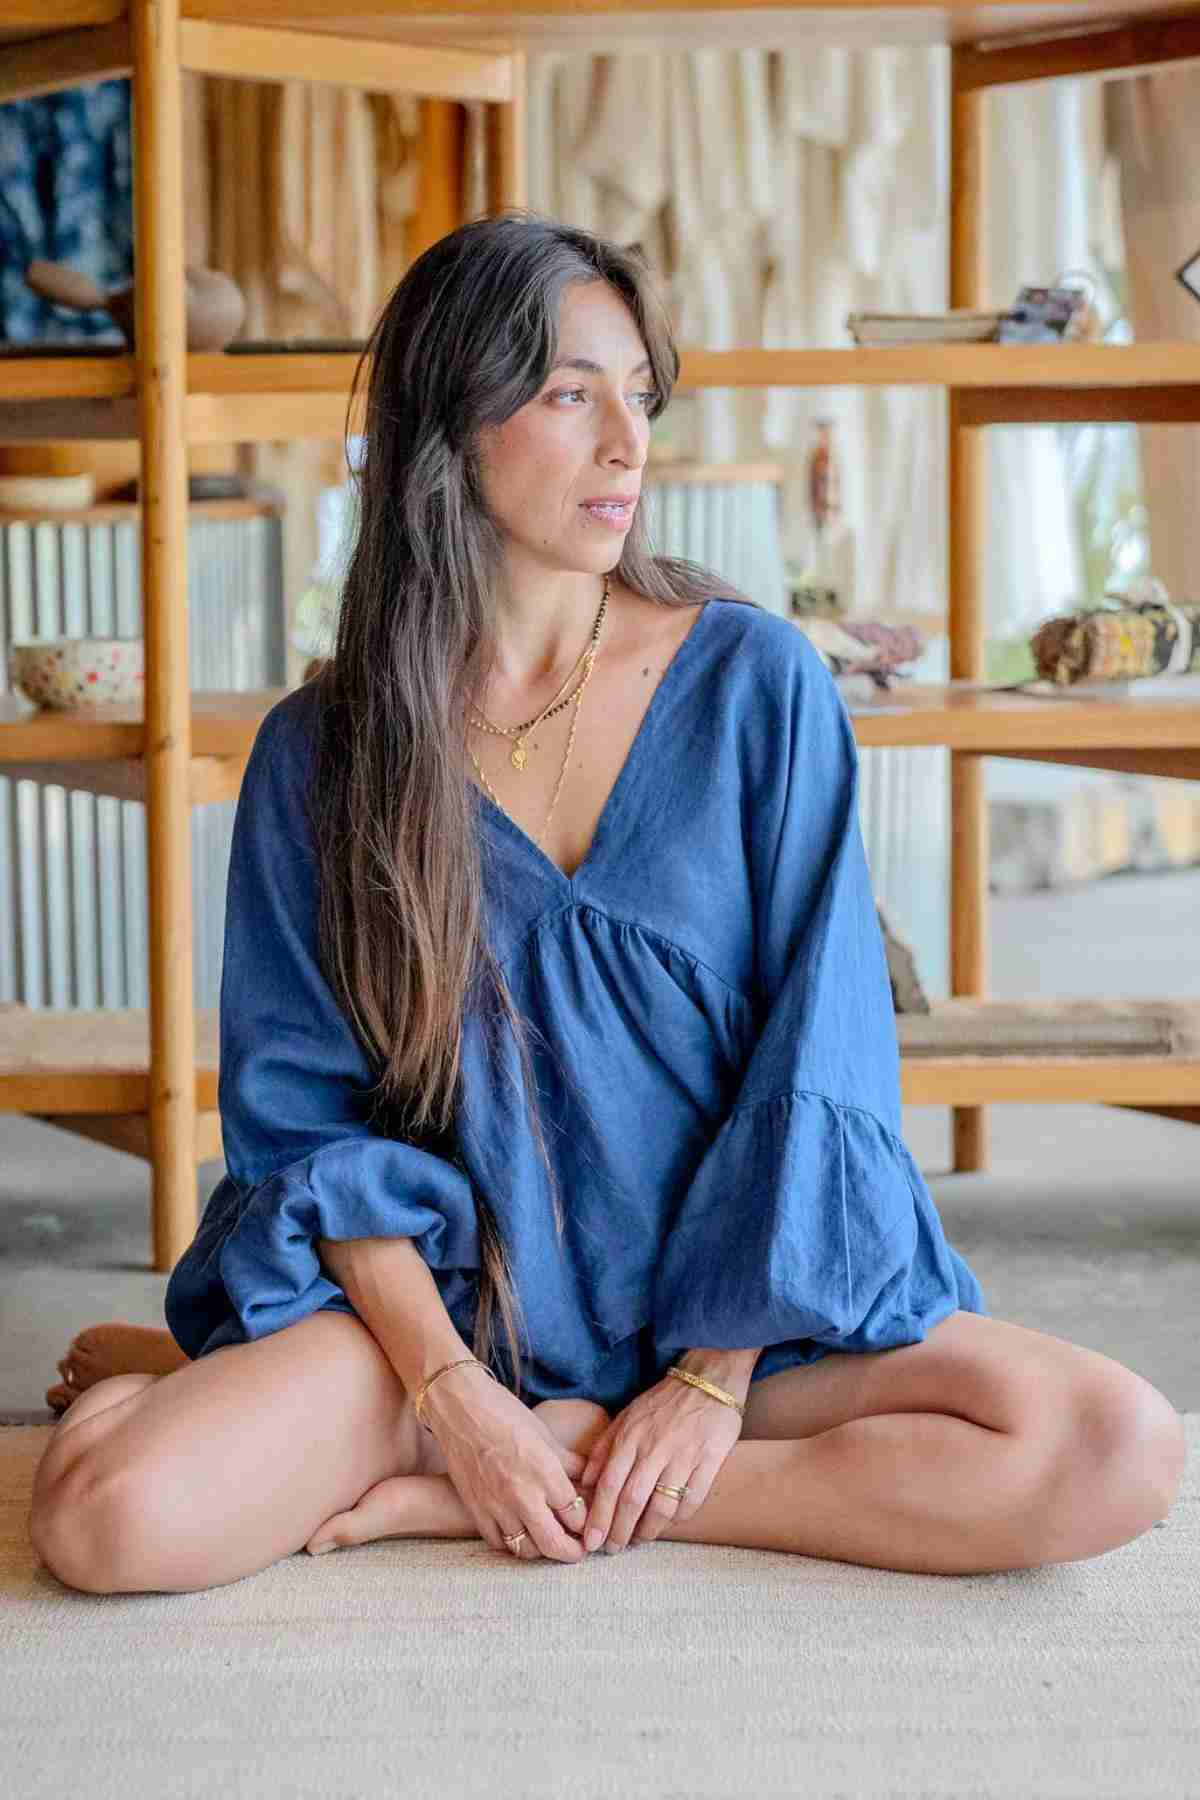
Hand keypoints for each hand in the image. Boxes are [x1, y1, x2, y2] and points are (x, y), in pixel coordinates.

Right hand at [422, 1366, 588, 1563]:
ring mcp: (496, 1505)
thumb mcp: (544, 1434)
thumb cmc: (504, 1413)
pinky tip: (521, 1535)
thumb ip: (569, 1462)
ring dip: (542, 1550)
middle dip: (571, 1552)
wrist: (458, 1408)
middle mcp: (522, 1494)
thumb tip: (590, 1478)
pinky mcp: (476, 1510)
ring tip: (549, 1542)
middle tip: (577, 1552)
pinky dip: (513, 1545)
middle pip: (554, 1543)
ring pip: (526, 1549)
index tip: (588, 1524)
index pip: (576, 1515)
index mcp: (545, 1472)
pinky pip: (499, 1543)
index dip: (586, 1523)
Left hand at [577, 1371, 742, 1551]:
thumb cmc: (663, 1402)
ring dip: (649, 1530)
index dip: (599, 1518)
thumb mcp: (626, 1416)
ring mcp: (683, 1455)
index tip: (591, 1542)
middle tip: (613, 1549)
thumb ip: (605, 1448)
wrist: (708, 1379)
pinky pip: (693, 1499)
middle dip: (619, 1532)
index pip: (609, 1485)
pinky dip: (680, 1517)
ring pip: (662, 1505)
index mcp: (631, 1437)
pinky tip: (670, 1522)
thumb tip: (587, 1482)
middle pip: (632, 1500)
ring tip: (640, 1539)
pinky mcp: (710, 1460)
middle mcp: (655, 1448)